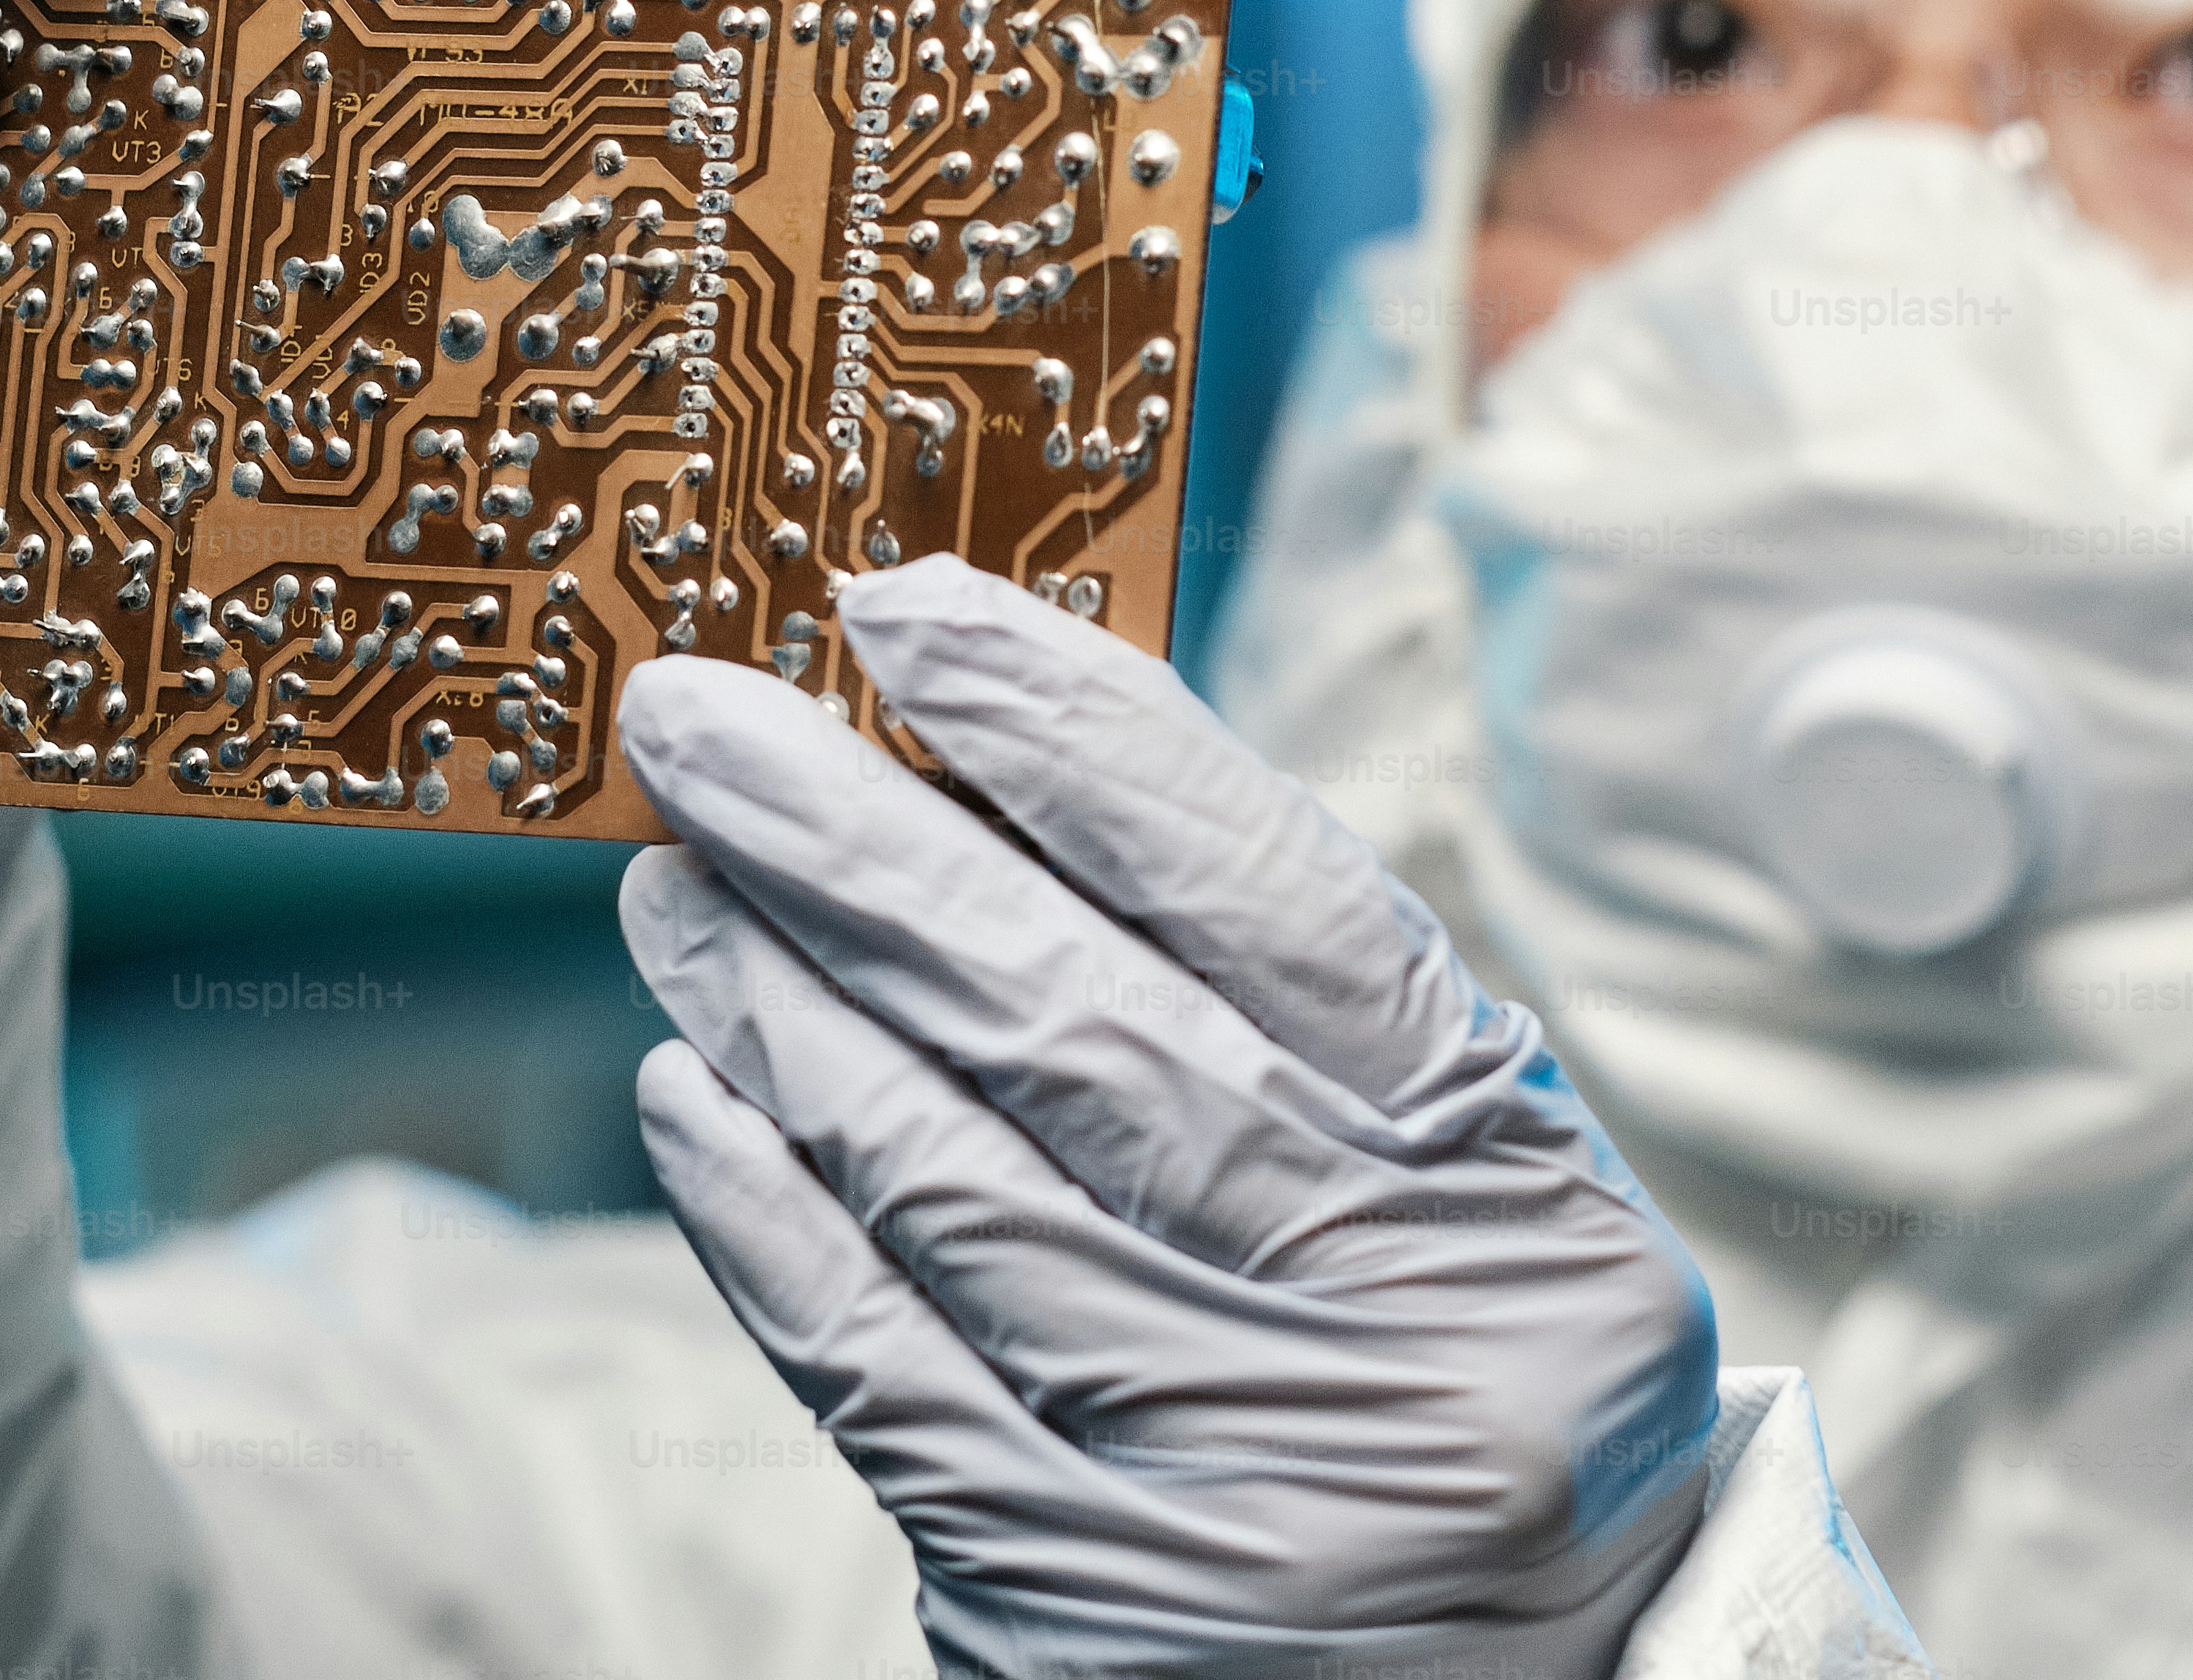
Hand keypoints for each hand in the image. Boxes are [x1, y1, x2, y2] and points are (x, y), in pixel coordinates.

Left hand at [617, 557, 1723, 1678]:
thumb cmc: (1453, 1398)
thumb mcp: (1461, 1199)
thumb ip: (1285, 1019)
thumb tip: (990, 779)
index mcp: (1517, 1206)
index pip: (1276, 903)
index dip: (1074, 733)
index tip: (909, 613)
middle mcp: (1398, 1354)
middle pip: (1082, 1032)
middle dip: (860, 848)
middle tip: (701, 724)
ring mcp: (1234, 1503)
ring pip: (942, 1187)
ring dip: (774, 1010)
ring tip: (675, 888)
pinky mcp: (1076, 1616)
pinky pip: (870, 1367)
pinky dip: (759, 1213)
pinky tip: (689, 1095)